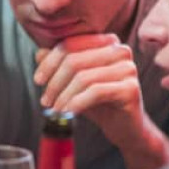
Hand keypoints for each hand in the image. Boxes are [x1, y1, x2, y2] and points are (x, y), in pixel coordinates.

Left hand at [34, 33, 146, 150]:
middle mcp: (120, 50)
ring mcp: (128, 68)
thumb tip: (39, 53)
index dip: (49, 63)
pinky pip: (95, 92)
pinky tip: (68, 113)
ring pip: (83, 77)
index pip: (70, 45)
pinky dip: (76, 103)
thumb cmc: (97, 101)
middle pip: (74, 60)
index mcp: (106, 41)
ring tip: (55, 110)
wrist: (124, 127)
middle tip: (45, 101)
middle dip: (54, 82)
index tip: (38, 81)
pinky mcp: (131, 88)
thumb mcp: (73, 81)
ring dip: (63, 96)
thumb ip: (58, 64)